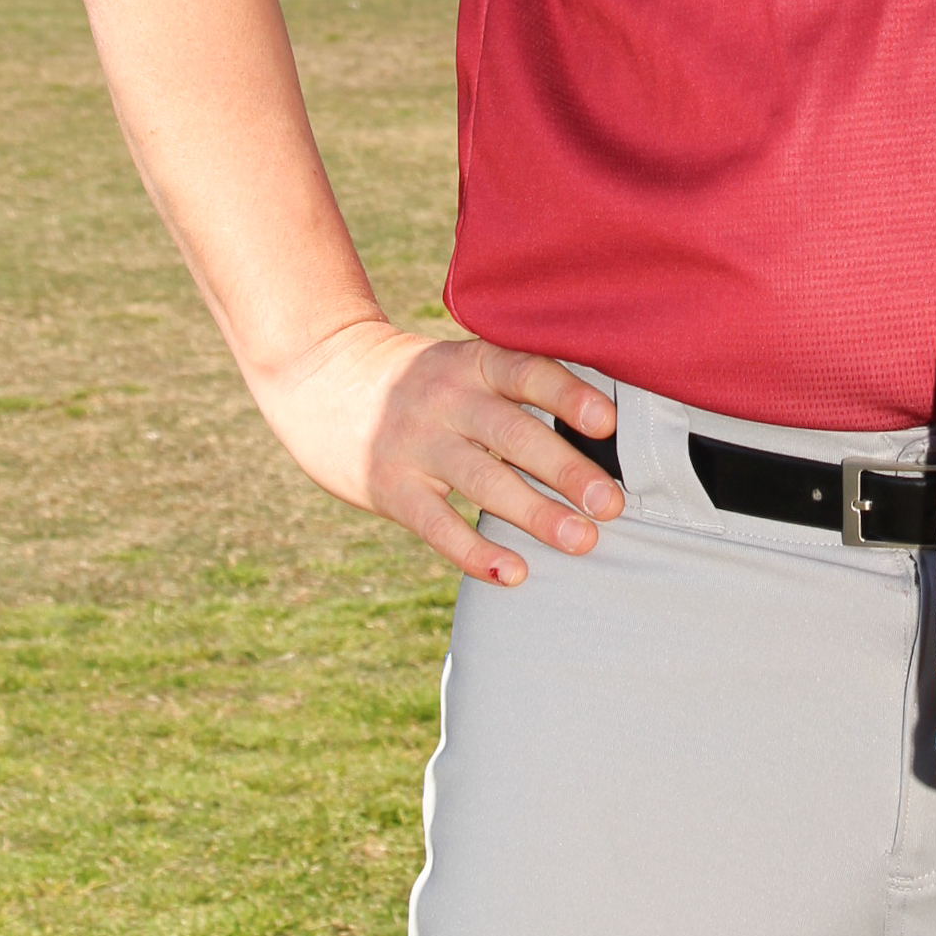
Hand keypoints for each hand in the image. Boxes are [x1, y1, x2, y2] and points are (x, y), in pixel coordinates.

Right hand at [252, 320, 622, 585]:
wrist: (322, 379)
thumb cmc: (421, 380)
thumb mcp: (463, 365)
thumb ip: (517, 390)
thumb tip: (604, 432)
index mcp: (473, 363)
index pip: (526, 373)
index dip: (568, 396)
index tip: (608, 423)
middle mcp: (446, 399)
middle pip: (513, 434)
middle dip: (566, 471)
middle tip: (613, 504)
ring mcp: (414, 444)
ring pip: (482, 481)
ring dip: (535, 514)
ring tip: (582, 541)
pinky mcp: (389, 487)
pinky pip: (436, 524)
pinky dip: (475, 551)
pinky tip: (514, 572)